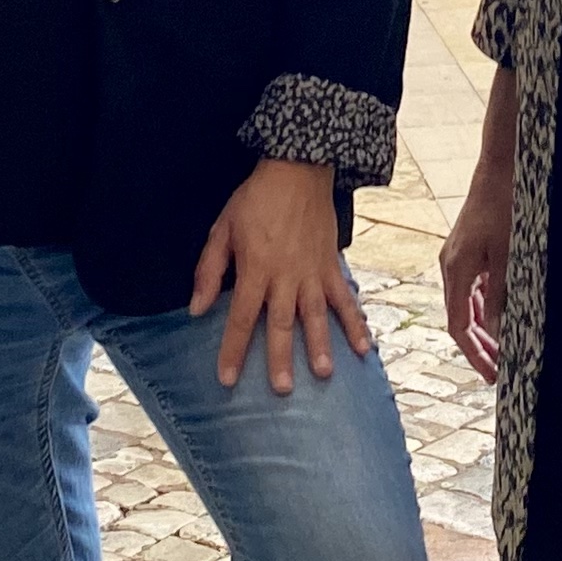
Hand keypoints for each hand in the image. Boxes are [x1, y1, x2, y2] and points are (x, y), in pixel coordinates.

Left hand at [192, 157, 366, 394]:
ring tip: (324, 373)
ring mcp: (312, 272)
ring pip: (316, 315)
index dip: (232, 349)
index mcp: (256, 269)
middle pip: (281, 324)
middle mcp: (285, 276)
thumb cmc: (255, 199)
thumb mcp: (223, 228)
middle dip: (280, 358)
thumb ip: (210, 270)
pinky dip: (355, 322)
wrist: (297, 169)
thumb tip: (197, 308)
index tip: (227, 378)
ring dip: (320, 345)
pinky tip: (364, 347)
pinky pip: (344, 298)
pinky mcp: (331, 266)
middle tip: (282, 390)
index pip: (240, 318)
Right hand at [440, 164, 511, 385]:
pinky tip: (500, 316)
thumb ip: (498, 296)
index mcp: (456, 271)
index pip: (458, 327)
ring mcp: (457, 258)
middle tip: (498, 370)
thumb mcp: (506, 257)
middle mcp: (450, 267)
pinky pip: (471, 288)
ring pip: (465, 305)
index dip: (474, 353)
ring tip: (502, 349)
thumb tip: (494, 333)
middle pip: (459, 319)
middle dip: (478, 347)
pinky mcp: (466, 250)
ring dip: (482, 328)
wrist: (499, 170)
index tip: (491, 374)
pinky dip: (483, 307)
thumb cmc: (504, 209)